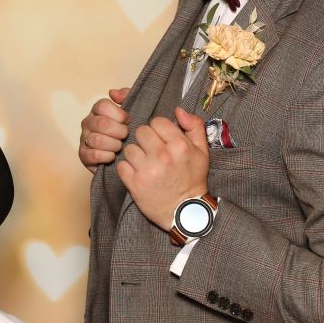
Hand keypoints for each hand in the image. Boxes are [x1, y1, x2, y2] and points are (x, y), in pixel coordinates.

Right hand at [79, 87, 129, 172]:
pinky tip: (113, 156)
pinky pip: (93, 155)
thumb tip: (112, 93)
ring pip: (97, 140)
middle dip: (119, 131)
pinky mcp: (83, 156)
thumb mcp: (133, 110)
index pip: (102, 106)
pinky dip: (106, 157)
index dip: (119, 114)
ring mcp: (84, 139)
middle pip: (102, 123)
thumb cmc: (128, 130)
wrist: (128, 155)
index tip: (128, 121)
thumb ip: (126, 95)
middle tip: (126, 135)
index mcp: (97, 110)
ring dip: (114, 145)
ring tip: (120, 147)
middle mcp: (88, 122)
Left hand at [116, 107, 209, 230]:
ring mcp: (147, 170)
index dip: (158, 129)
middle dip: (145, 140)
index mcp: (180, 146)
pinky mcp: (135, 184)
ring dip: (135, 155)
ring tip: (145, 164)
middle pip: (141, 132)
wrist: (185, 212)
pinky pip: (121, 165)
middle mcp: (163, 156)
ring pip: (129, 148)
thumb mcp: (202, 151)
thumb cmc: (193, 179)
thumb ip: (194, 126)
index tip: (162, 139)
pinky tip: (138, 174)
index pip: (157, 121)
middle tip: (152, 151)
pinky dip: (127, 169)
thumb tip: (178, 110)